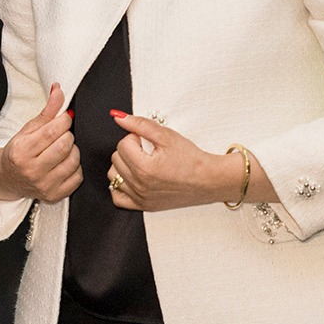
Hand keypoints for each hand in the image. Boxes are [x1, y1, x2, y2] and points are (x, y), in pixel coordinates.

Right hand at [0, 84, 78, 202]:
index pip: (52, 131)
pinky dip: (75, 167)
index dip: (64, 121)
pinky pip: (78, 176)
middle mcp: (32, 170)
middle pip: (65, 145)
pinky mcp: (55, 195)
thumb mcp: (28, 129)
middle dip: (67, 135)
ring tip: (63, 148)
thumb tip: (59, 89)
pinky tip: (65, 163)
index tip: (65, 119)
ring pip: (74, 160)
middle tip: (61, 135)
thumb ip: (47, 111)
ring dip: (73, 150)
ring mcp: (44, 185)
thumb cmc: (19, 151)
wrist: (8, 178)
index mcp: (22, 151)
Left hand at [106, 112, 241, 210]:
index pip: (122, 144)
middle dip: (129, 150)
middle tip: (148, 151)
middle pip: (116, 159)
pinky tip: (133, 178)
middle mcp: (140, 185)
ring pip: (114, 176)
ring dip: (124, 166)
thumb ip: (140, 125)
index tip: (149, 141)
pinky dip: (121, 186)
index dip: (136, 138)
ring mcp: (141, 198)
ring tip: (142, 163)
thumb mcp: (167, 136)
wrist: (209, 180)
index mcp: (144, 168)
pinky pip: (118, 198)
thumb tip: (118, 117)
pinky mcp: (144, 206)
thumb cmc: (192, 159)